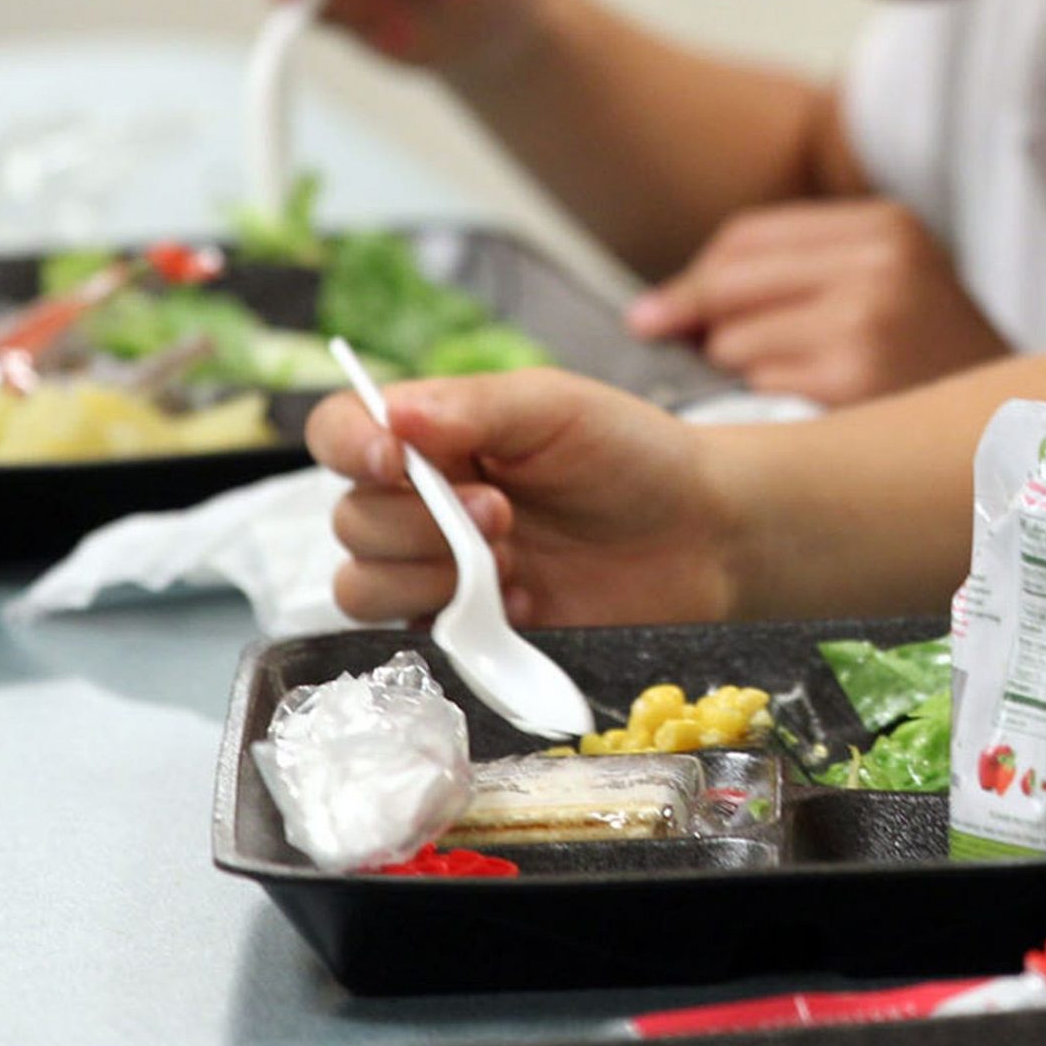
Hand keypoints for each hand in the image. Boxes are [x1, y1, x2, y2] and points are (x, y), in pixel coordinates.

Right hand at [310, 370, 741, 627]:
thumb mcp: (555, 407)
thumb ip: (471, 407)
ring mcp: (441, 572)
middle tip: (502, 514)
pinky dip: (455, 620)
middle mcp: (424, 502)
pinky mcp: (468, 632)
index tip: (393, 459)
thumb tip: (388, 414)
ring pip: (361, 584)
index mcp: (435, 435)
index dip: (348, 447)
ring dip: (426, 572)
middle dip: (415, 521)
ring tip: (511, 559)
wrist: (703, 536)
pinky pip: (412, 639)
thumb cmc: (632, 454)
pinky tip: (521, 602)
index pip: (342, 432)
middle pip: (348, 519)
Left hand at [624, 198, 1009, 403]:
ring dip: (733, 372)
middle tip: (668, 348)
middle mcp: (880, 262)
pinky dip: (760, 409)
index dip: (694, 279)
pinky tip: (797, 418)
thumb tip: (656, 312)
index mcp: (886, 226)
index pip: (746, 238)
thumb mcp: (886, 286)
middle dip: (692, 321)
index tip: (659, 313)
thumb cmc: (929, 368)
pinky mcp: (854, 385)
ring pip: (733, 341)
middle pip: (729, 283)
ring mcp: (867, 322)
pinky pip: (756, 390)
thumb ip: (791, 276)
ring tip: (781, 390)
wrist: (1020, 433)